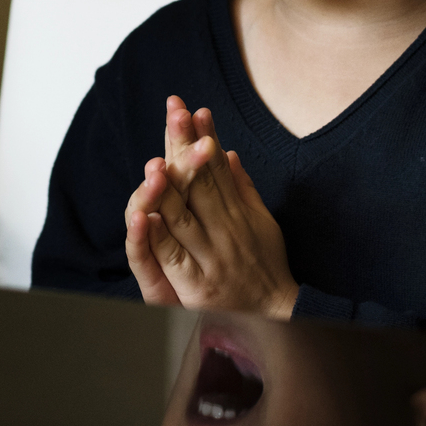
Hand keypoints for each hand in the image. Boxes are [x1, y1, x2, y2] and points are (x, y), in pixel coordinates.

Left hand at [123, 94, 298, 318]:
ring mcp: (211, 257)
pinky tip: (147, 214)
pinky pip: (174, 256)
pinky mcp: (197, 285)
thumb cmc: (267, 266)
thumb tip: (230, 153)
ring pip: (184, 215)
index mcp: (238, 212)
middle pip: (201, 181)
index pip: (218, 168)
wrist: (278, 316)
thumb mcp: (262, 222)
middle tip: (176, 112)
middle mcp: (226, 230)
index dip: (205, 137)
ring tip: (156, 159)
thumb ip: (243, 188)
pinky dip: (160, 235)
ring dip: (168, 186)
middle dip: (186, 145)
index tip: (195, 109)